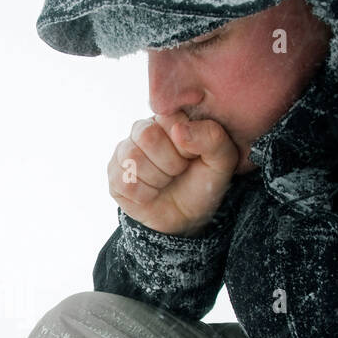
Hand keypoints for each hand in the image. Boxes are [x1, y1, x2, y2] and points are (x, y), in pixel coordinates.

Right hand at [107, 111, 238, 234]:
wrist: (188, 219)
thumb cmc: (205, 183)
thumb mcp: (223, 161)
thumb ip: (212, 137)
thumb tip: (178, 130)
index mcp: (169, 119)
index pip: (169, 118)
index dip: (184, 143)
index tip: (193, 156)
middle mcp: (143, 130)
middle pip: (146, 136)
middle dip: (171, 162)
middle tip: (179, 171)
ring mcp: (124, 152)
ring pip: (133, 159)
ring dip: (158, 179)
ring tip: (166, 182)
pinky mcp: (115, 176)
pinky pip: (124, 181)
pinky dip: (145, 194)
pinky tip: (152, 193)